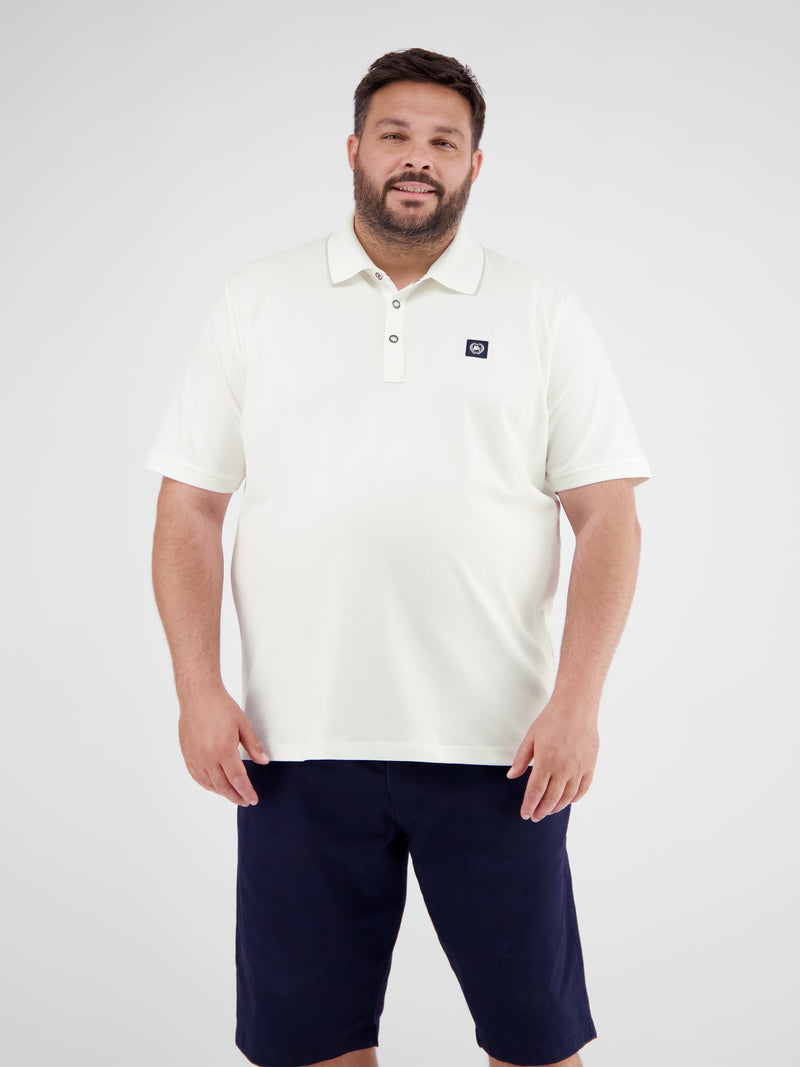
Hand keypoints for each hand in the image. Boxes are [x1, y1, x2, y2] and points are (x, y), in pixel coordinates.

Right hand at [178, 686, 268, 805]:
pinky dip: (207, 785)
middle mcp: (207, 757)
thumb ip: (253, 746)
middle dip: (235, 796)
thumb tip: (263, 761)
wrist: (198, 695)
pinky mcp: (187, 755)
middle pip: (223, 786)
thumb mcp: (242, 724)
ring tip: (232, 794)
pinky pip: (197, 777)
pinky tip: (214, 786)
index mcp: (224, 749)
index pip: (237, 779)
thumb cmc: (220, 706)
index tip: (252, 799)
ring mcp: (195, 757)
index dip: (246, 792)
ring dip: (222, 792)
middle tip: (244, 801)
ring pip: (209, 784)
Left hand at [506, 694, 598, 820]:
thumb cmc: (551, 720)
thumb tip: (511, 776)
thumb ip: (521, 759)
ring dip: (557, 807)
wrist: (576, 707)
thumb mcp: (530, 738)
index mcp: (545, 762)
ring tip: (549, 810)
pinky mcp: (590, 766)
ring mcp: (578, 769)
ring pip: (567, 797)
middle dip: (541, 811)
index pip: (535, 792)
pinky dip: (575, 798)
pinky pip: (583, 788)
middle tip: (535, 816)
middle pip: (551, 799)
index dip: (529, 806)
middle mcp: (563, 769)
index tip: (525, 814)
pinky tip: (568, 801)